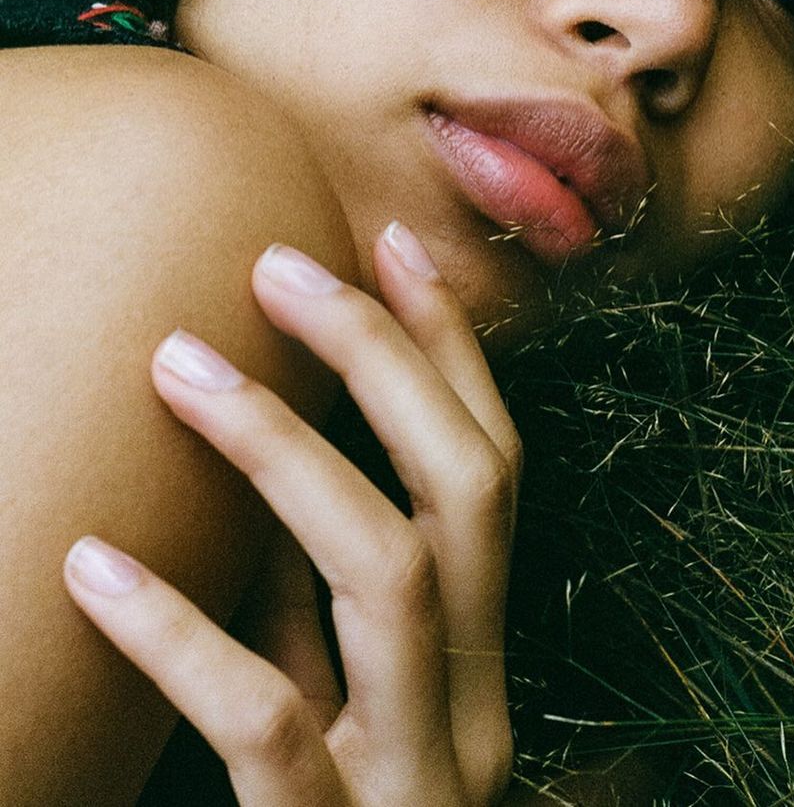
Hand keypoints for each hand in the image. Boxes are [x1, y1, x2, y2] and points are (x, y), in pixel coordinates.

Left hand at [63, 222, 521, 805]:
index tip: (389, 243)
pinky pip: (269, 720)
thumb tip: (269, 465)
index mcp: (482, 660)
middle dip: (384, 359)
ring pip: (390, 572)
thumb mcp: (342, 707)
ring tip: (176, 366)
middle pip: (468, 490)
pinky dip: (182, 629)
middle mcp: (473, 704)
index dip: (451, 351)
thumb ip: (320, 608)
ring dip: (282, 451)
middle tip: (275, 267)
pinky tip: (93, 563)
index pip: (496, 466)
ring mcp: (417, 781)